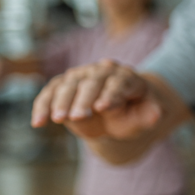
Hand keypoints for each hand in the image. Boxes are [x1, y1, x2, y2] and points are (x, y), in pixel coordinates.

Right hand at [30, 59, 161, 139]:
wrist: (116, 110)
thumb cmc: (132, 113)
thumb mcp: (144, 116)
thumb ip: (148, 116)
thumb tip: (155, 115)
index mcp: (126, 77)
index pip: (118, 84)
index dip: (111, 95)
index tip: (102, 107)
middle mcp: (101, 71)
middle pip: (91, 83)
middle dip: (84, 100)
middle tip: (79, 117)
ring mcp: (80, 76)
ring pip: (68, 86)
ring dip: (61, 102)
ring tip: (58, 120)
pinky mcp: (63, 84)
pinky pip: (50, 93)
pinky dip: (42, 106)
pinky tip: (38, 122)